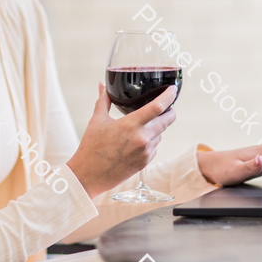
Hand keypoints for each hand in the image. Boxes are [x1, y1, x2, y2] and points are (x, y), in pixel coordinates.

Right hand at [67, 83, 176, 198]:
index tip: (172, 89)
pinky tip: (136, 142)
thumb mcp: (97, 120)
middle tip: (168, 106)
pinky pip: (154, 147)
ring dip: (157, 128)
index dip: (169, 96)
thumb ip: (103, 101)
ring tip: (142, 127)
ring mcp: (145, 152)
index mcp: (131, 125)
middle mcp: (142, 138)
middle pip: (167, 121)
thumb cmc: (91, 147)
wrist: (89, 175)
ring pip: (160, 134)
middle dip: (170, 112)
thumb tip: (102, 86)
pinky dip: (150, 142)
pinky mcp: (145, 162)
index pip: (157, 107)